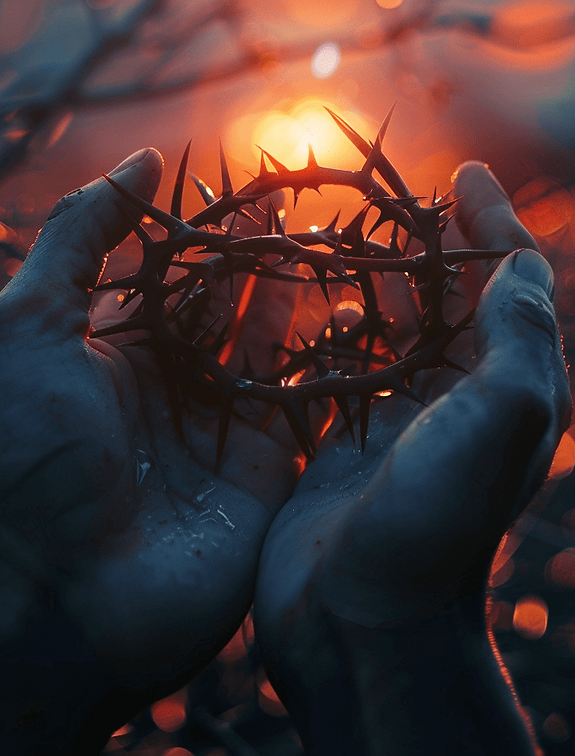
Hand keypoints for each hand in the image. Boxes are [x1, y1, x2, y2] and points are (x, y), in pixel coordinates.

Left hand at [0, 149, 299, 755]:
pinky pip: (304, 410)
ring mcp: (217, 435)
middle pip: (229, 310)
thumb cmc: (21, 449)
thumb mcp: (28, 320)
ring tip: (338, 243)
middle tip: (310, 205)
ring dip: (301, 300)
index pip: (176, 279)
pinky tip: (359, 315)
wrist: (45, 595)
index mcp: (112, 355)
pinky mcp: (261, 477)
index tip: (257, 186)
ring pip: (271, 351)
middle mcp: (168, 391)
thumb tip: (143, 160)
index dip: (214, 233)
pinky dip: (331, 367)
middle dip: (264, 258)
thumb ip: (84, 234)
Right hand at [253, 162, 571, 755]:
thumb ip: (518, 334)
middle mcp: (456, 400)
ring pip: (391, 326)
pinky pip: (338, 365)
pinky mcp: (341, 442)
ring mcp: (396, 421)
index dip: (490, 224)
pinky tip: (307, 299)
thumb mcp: (503, 415)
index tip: (465, 172)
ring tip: (346, 228)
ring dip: (376, 275)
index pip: (506, 284)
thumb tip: (523, 256)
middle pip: (447, 297)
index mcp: (502, 388)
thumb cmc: (441, 517)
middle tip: (396, 190)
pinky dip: (328, 325)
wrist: (367, 621)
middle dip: (428, 240)